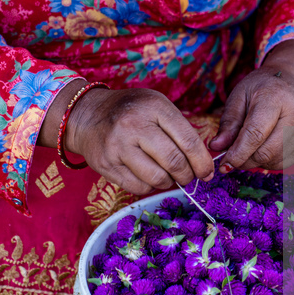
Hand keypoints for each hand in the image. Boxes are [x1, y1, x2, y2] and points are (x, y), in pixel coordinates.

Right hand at [39, 83, 213, 194]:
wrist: (86, 115)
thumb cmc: (131, 111)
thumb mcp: (157, 107)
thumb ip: (181, 130)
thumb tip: (205, 164)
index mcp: (154, 107)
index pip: (188, 142)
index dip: (202, 163)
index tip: (207, 172)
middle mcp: (134, 125)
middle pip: (174, 163)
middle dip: (187, 175)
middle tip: (187, 176)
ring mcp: (117, 146)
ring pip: (158, 179)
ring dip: (169, 182)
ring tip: (167, 175)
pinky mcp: (106, 165)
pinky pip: (139, 187)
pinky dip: (150, 186)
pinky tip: (148, 176)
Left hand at [210, 40, 293, 171]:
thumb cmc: (263, 88)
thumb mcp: (240, 96)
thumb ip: (228, 123)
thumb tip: (216, 147)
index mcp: (276, 98)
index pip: (255, 134)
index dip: (238, 153)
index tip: (224, 164)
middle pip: (266, 152)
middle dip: (245, 160)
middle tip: (232, 157)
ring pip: (274, 161)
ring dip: (256, 162)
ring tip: (247, 148)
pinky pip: (284, 163)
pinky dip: (268, 161)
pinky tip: (262, 148)